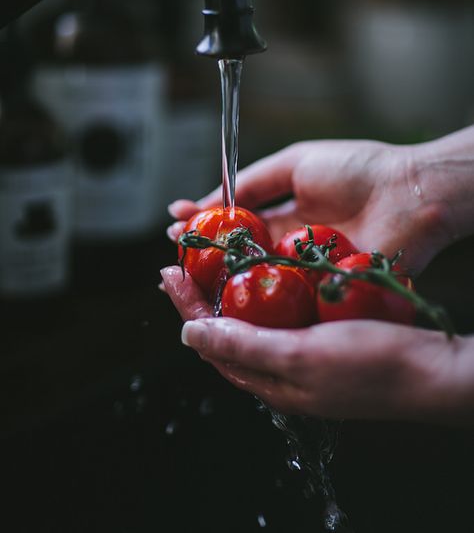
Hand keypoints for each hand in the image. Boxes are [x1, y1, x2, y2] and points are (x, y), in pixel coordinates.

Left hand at [161, 265, 473, 425]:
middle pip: (225, 330)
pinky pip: (279, 314)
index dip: (186, 305)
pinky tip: (265, 270)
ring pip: (251, 321)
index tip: (169, 271)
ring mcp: (299, 353)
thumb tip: (190, 334)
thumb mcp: (299, 356)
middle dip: (200, 295)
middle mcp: (278, 369)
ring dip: (228, 291)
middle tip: (181, 262)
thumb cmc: (369, 366)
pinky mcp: (320, 338)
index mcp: (267, 379)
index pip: (210, 340)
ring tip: (212, 263)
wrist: (427, 370)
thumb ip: (244, 347)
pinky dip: (263, 291)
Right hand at [168, 138, 453, 274]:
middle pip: (241, 258)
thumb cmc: (358, 170)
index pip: (237, 226)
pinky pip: (286, 300)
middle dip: (205, 259)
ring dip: (223, 282)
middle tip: (173, 260)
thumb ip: (253, 181)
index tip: (175, 225)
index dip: (206, 226)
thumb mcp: (294, 163)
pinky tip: (230, 298)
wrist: (409, 193)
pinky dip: (258, 301)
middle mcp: (292, 246)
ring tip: (189, 279)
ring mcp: (307, 271)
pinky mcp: (324, 291)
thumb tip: (210, 198)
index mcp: (287, 214)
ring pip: (257, 282)